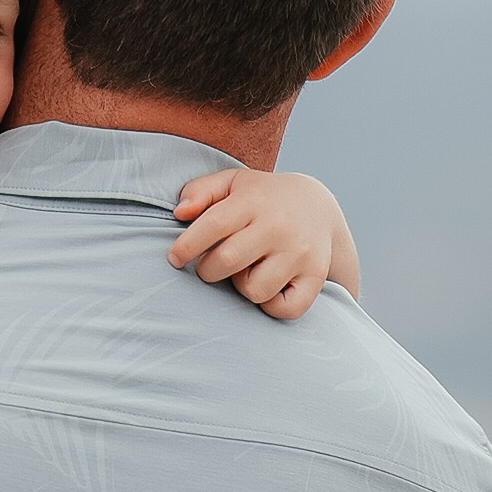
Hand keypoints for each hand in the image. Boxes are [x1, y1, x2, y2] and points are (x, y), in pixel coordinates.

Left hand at [169, 169, 340, 319]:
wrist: (318, 207)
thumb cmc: (262, 198)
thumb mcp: (232, 183)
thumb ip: (201, 191)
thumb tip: (180, 213)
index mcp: (254, 201)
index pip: (214, 224)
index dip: (187, 246)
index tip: (174, 258)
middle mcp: (279, 226)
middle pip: (228, 261)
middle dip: (208, 270)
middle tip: (210, 264)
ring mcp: (300, 253)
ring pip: (255, 289)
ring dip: (242, 286)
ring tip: (248, 269)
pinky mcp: (315, 276)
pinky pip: (285, 308)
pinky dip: (271, 305)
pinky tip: (269, 286)